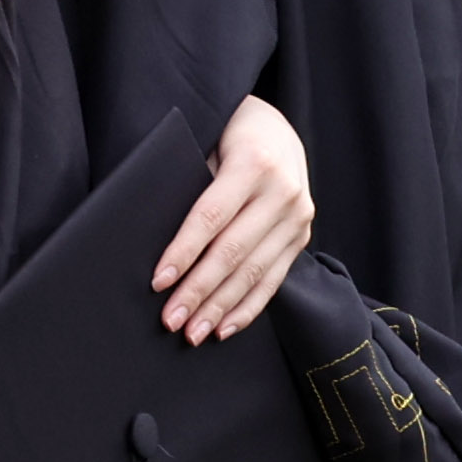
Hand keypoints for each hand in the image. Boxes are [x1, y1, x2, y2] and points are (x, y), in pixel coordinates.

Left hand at [157, 97, 311, 339]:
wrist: (278, 129)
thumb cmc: (227, 135)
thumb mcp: (206, 144)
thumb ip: (193, 186)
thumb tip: (160, 243)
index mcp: (255, 162)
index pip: (212, 216)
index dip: (184, 251)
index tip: (159, 281)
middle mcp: (284, 192)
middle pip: (233, 250)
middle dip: (199, 290)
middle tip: (171, 320)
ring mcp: (298, 217)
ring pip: (254, 271)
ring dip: (221, 306)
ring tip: (193, 332)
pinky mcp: (302, 236)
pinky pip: (274, 279)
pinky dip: (248, 307)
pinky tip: (225, 328)